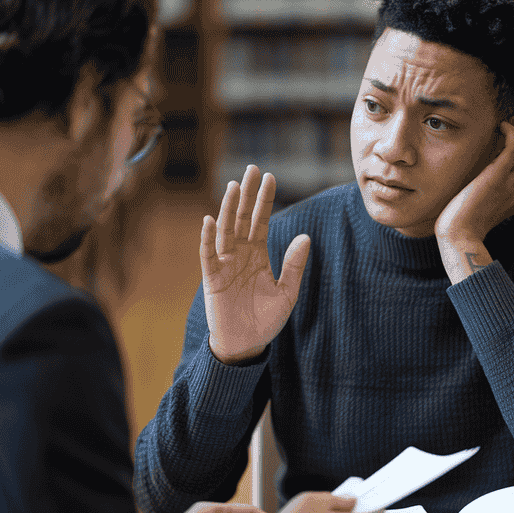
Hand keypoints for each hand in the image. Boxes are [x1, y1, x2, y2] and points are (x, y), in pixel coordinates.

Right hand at [200, 165, 310, 363]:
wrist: (246, 344)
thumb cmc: (266, 320)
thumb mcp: (286, 292)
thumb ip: (294, 265)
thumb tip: (305, 236)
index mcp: (258, 254)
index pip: (261, 221)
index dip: (265, 200)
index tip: (270, 177)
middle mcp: (240, 254)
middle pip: (243, 218)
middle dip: (248, 194)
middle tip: (252, 168)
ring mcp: (224, 264)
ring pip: (226, 230)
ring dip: (229, 208)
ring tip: (234, 186)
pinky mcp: (212, 278)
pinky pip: (208, 254)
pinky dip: (207, 238)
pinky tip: (209, 220)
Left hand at [435, 117, 513, 243]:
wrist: (459, 238)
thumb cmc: (459, 226)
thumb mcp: (477, 208)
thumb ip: (483, 194)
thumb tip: (475, 180)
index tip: (511, 137)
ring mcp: (511, 185)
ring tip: (509, 121)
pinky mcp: (498, 178)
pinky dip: (512, 133)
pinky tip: (500, 127)